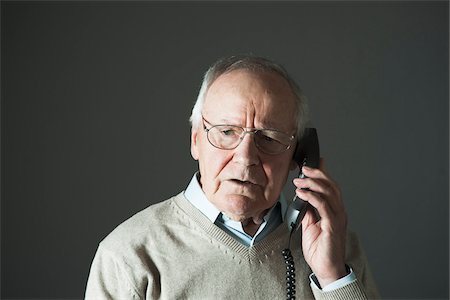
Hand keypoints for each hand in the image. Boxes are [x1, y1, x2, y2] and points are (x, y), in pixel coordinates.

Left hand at [293, 158, 347, 287]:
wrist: (326, 270)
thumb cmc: (320, 251)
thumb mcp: (310, 226)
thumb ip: (308, 212)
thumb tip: (301, 199)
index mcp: (334, 212)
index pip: (330, 188)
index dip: (323, 174)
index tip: (313, 164)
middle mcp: (338, 213)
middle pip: (331, 186)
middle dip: (318, 174)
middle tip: (304, 168)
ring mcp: (337, 219)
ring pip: (329, 193)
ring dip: (313, 183)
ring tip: (300, 180)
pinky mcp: (332, 226)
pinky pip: (324, 206)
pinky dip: (312, 197)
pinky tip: (302, 194)